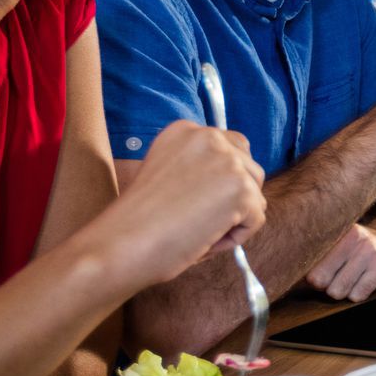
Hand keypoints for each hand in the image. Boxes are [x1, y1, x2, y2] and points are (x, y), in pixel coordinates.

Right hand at [106, 122, 266, 287]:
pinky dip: (235, 238)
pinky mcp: (242, 189)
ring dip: (234, 219)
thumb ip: (200, 168)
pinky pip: (256, 220)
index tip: (192, 201)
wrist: (119, 244)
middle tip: (195, 220)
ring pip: (255, 196)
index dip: (220, 181)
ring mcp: (228, 161)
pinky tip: (202, 239)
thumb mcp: (167, 176)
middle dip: (233, 199)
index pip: (231, 148)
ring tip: (196, 230)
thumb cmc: (138, 221)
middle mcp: (208, 137)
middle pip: (250, 169)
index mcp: (184, 131)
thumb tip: (240, 182)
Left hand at [307, 223, 375, 301]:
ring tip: (355, 279)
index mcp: (339, 232)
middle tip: (341, 278)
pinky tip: (367, 281)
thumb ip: (317, 258)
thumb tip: (290, 276)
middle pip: (322, 282)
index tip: (324, 274)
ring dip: (345, 291)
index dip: (315, 278)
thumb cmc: (358, 251)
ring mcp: (372, 253)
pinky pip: (357, 295)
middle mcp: (356, 239)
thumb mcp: (339, 246)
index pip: (311, 268)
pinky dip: (360, 294)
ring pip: (339, 290)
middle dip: (329, 286)